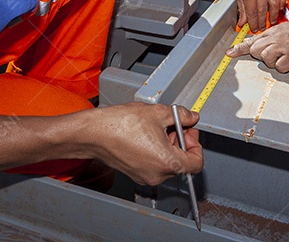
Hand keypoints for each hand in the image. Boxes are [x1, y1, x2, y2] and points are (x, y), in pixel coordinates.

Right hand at [0, 102, 201, 186]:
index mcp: (167, 163)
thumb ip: (181, 115)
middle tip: (173, 124)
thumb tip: (192, 117)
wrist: (93, 133)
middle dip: (181, 141)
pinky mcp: (135, 173)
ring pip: (167, 163)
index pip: (196, 163)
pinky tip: (146, 134)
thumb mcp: (157, 112)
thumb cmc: (120, 124)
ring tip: (156, 127)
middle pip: (182, 162)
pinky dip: (156, 150)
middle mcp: (157, 175)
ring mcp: (145, 176)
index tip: (189, 131)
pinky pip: (154, 164)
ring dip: (168, 145)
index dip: (196, 145)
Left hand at [193, 0, 288, 31]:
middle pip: (264, 9)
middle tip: (261, 27)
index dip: (253, 22)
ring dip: (274, 13)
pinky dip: (281, 0)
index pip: (252, 12)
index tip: (253, 28)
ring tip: (272, 19)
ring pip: (275, 1)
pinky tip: (279, 6)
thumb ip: (241, 7)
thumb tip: (243, 21)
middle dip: (262, 21)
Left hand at [226, 19, 288, 72]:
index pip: (251, 41)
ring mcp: (282, 48)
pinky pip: (279, 67)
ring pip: (266, 59)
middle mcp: (274, 40)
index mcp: (270, 34)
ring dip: (273, 62)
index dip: (239, 48)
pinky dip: (283, 67)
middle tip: (274, 53)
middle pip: (256, 51)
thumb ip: (263, 38)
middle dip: (262, 55)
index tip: (229, 53)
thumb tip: (248, 44)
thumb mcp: (278, 30)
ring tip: (283, 56)